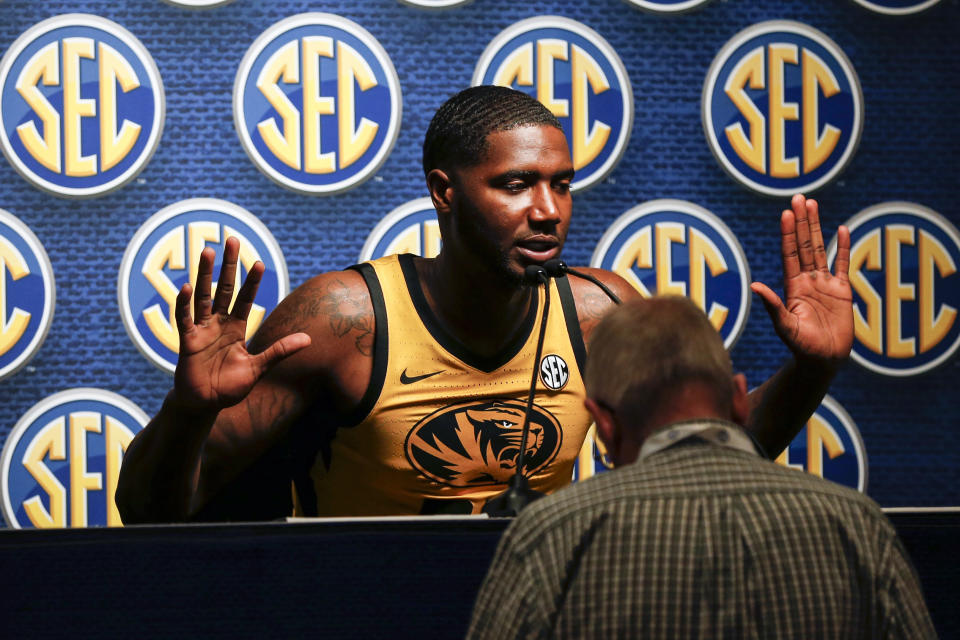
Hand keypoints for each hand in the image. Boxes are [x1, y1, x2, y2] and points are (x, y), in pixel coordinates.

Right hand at [172, 236, 310, 413]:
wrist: (205, 405)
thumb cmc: (230, 387)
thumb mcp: (259, 368)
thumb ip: (279, 351)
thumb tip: (309, 339)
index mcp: (236, 329)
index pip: (246, 299)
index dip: (252, 282)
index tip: (259, 262)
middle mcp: (218, 324)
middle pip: (223, 288)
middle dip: (227, 265)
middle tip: (231, 239)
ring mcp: (202, 331)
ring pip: (203, 297)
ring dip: (204, 275)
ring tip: (206, 252)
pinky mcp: (187, 342)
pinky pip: (185, 319)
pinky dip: (184, 305)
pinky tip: (186, 288)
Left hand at [750, 194, 852, 364]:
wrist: (822, 360)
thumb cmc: (800, 346)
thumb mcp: (785, 326)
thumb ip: (773, 306)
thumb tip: (756, 286)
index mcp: (792, 287)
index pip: (790, 254)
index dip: (789, 234)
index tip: (787, 213)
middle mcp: (807, 280)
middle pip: (804, 245)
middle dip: (802, 222)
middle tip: (799, 198)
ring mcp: (825, 284)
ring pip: (821, 249)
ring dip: (817, 228)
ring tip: (813, 205)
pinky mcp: (842, 291)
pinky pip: (843, 265)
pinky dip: (843, 247)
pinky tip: (842, 229)